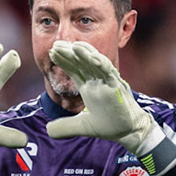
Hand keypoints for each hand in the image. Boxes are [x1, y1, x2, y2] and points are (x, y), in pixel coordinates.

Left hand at [43, 41, 159, 155]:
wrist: (128, 132)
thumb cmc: (110, 125)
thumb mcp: (82, 126)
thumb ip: (65, 127)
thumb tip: (47, 130)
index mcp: (89, 86)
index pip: (75, 69)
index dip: (64, 60)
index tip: (52, 52)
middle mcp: (97, 81)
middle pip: (82, 62)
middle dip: (70, 52)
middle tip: (57, 43)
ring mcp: (108, 82)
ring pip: (95, 63)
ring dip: (85, 53)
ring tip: (74, 45)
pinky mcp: (117, 87)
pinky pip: (109, 72)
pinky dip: (101, 64)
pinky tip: (92, 57)